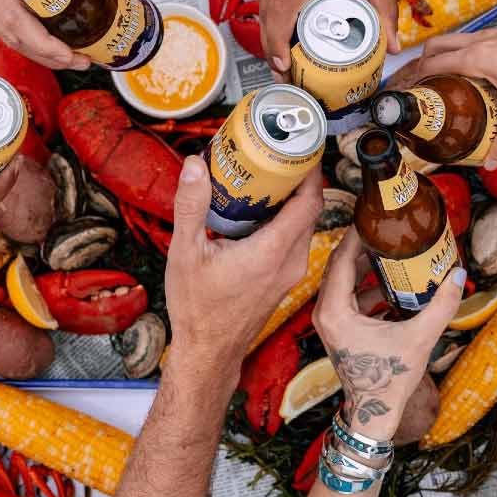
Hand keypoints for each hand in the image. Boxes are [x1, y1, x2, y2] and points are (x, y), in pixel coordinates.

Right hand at [0, 0, 117, 69]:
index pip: (22, 25)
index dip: (51, 48)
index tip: (77, 56)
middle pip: (14, 40)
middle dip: (49, 56)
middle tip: (79, 60)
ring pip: (1, 37)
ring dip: (32, 48)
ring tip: (63, 50)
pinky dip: (12, 33)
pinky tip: (31, 32)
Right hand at [163, 155, 322, 370]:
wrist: (208, 351)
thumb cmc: (198, 310)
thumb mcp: (185, 253)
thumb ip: (191, 206)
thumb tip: (195, 165)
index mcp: (272, 252)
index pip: (310, 200)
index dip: (311, 169)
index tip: (300, 144)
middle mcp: (290, 261)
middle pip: (310, 208)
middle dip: (299, 177)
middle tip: (278, 152)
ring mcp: (291, 272)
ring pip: (303, 224)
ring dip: (291, 198)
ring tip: (267, 175)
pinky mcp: (284, 278)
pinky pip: (294, 238)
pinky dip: (284, 218)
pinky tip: (258, 209)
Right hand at [248, 0, 398, 72]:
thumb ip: (384, 5)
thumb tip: (393, 45)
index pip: (282, 10)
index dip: (277, 42)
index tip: (283, 64)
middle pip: (266, 11)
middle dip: (272, 44)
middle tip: (285, 68)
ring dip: (269, 23)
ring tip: (283, 46)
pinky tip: (283, 10)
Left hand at [313, 230, 463, 438]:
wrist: (375, 412)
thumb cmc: (391, 378)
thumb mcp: (419, 338)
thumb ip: (441, 305)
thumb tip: (458, 273)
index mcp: (335, 311)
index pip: (342, 259)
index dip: (356, 236)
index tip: (373, 217)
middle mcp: (325, 312)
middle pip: (340, 266)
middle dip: (362, 246)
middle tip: (385, 228)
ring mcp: (329, 321)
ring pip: (344, 280)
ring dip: (365, 265)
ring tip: (390, 249)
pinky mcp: (337, 327)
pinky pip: (348, 295)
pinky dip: (366, 285)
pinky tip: (390, 281)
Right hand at [405, 20, 496, 168]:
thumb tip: (492, 163)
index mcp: (476, 58)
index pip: (431, 64)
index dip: (412, 79)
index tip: (402, 93)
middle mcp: (480, 41)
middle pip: (436, 46)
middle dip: (420, 63)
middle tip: (417, 86)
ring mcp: (494, 35)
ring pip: (454, 41)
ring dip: (441, 56)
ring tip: (441, 82)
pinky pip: (472, 42)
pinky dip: (462, 54)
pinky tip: (476, 76)